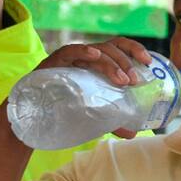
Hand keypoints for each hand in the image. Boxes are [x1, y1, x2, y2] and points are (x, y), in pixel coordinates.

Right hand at [36, 36, 154, 137]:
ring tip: (122, 81)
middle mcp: (84, 57)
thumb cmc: (63, 110)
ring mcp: (68, 59)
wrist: (31, 120)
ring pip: (94, 51)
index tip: (149, 62)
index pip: (118, 47)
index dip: (134, 50)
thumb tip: (134, 134)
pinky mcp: (52, 64)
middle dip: (126, 61)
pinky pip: (68, 52)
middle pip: (110, 47)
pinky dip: (83, 51)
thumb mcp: (93, 114)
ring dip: (111, 63)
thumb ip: (112, 120)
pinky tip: (94, 55)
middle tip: (135, 80)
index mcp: (95, 63)